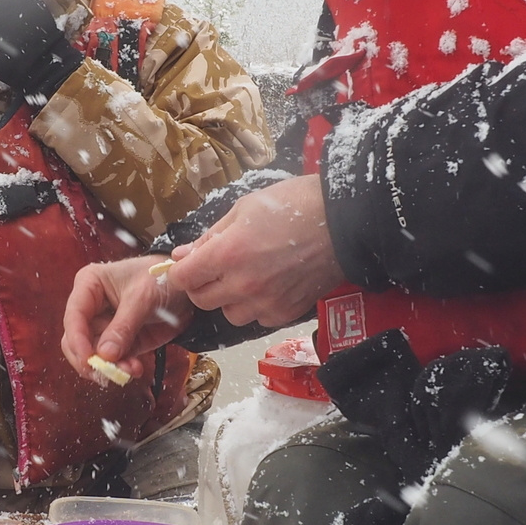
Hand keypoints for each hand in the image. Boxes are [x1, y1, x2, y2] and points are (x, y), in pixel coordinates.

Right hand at [63, 256, 188, 380]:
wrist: (186, 289)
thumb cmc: (161, 279)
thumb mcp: (144, 298)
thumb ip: (124, 326)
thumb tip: (105, 355)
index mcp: (89, 285)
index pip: (74, 315)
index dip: (77, 340)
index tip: (88, 360)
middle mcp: (91, 307)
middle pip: (75, 340)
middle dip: (90, 359)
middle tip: (106, 374)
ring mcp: (104, 326)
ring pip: (93, 355)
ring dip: (108, 368)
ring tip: (131, 371)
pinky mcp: (119, 342)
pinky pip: (112, 361)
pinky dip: (122, 368)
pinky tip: (136, 369)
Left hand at [168, 175, 345, 327]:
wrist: (344, 222)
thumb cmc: (294, 205)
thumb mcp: (244, 209)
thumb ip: (209, 237)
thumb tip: (181, 256)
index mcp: (227, 254)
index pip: (182, 279)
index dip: (182, 270)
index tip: (190, 263)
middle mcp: (242, 285)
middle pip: (201, 300)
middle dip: (202, 284)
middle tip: (218, 267)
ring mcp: (265, 303)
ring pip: (229, 314)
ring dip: (229, 299)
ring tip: (246, 277)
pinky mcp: (286, 313)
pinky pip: (258, 319)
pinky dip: (257, 307)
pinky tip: (269, 285)